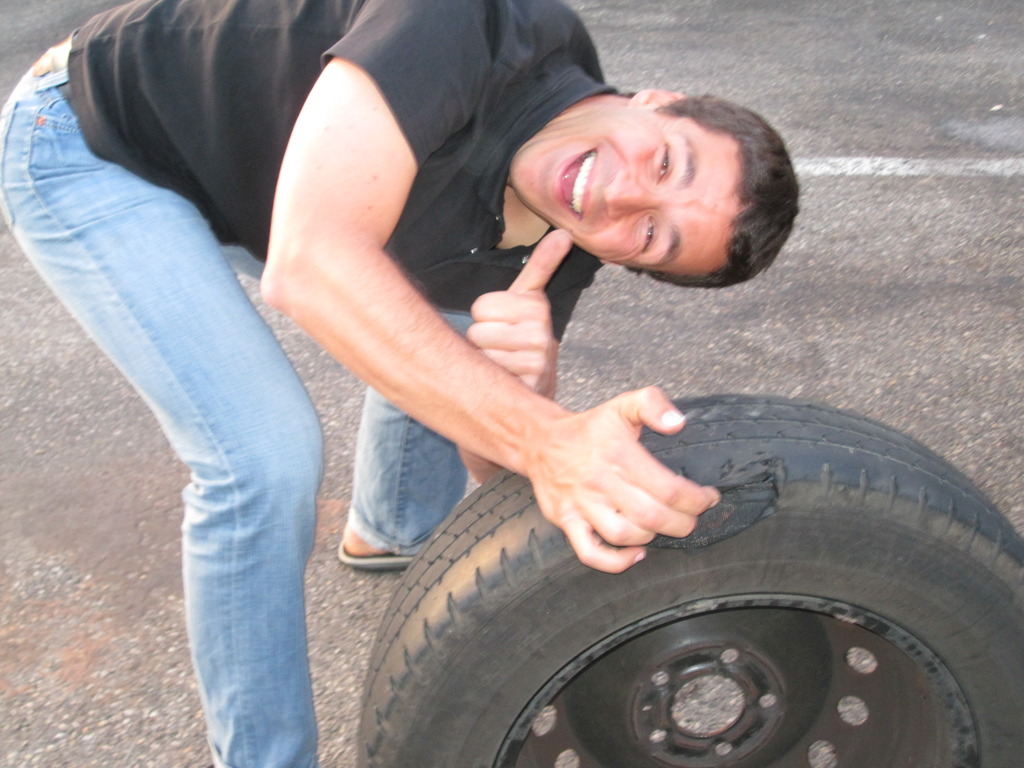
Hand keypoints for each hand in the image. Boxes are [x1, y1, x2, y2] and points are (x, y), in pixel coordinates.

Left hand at [466, 229, 570, 396]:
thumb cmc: (525, 334)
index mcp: (535, 308)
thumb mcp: (529, 298)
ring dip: (486, 362)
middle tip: (502, 346)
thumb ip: (541, 264)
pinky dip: (492, 381)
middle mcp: (540, 335)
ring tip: (504, 362)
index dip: (485, 317)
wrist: (540, 381)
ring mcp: (536, 363)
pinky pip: (489, 379)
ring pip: (481, 356)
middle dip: (484, 341)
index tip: (504, 323)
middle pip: (477, 332)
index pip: (481, 307)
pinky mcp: (528, 388)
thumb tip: (563, 233)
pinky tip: (507, 379)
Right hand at [523, 387, 720, 572]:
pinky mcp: (565, 520)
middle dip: (683, 522)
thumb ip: (653, 404)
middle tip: (692, 517)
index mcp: (619, 453)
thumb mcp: (622, 405)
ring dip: (652, 536)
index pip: (669, 488)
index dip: (696, 500)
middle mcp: (599, 480)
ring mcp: (580, 503)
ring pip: (624, 534)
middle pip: (652, 516)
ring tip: (664, 526)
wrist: (540, 441)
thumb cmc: (588, 429)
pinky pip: (589, 552)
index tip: (707, 498)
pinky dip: (616, 562)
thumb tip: (678, 424)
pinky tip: (637, 554)